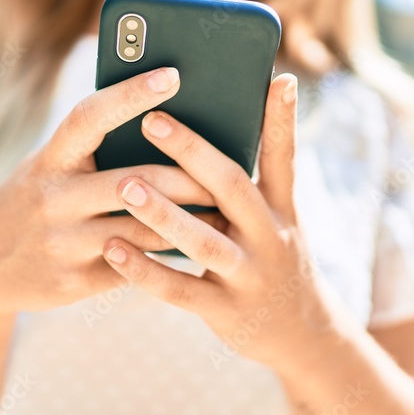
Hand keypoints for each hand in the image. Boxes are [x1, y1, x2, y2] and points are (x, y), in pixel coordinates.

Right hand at [0, 66, 221, 314]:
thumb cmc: (35, 200)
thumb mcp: (49, 168)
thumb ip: (93, 151)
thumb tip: (163, 123)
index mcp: (49, 158)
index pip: (89, 116)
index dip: (130, 94)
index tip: (174, 74)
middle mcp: (52, 198)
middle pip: (135, 181)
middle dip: (189, 176)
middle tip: (234, 167)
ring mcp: (61, 243)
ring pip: (142, 228)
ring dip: (190, 222)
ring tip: (228, 211)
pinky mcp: (73, 282)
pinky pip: (134, 265)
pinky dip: (168, 257)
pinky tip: (198, 250)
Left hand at [100, 73, 338, 368]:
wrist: (301, 335)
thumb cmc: (273, 259)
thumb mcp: (277, 219)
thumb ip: (250, 181)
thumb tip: (224, 125)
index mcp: (282, 209)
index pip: (284, 157)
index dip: (282, 120)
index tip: (277, 78)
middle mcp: (271, 238)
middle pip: (234, 189)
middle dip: (194, 153)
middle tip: (153, 120)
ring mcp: (249, 277)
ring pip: (203, 242)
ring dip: (163, 213)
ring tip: (125, 185)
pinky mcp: (226, 312)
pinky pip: (180, 290)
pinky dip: (145, 270)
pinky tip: (112, 249)